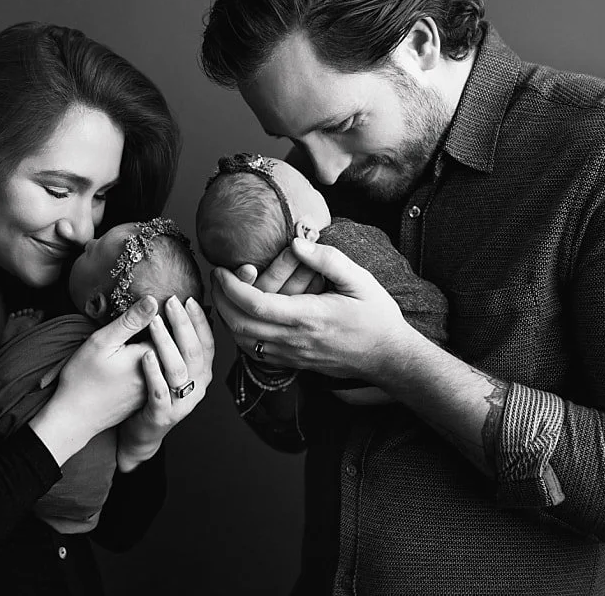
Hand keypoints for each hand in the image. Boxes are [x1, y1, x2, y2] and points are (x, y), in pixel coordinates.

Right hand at [30, 298, 158, 463]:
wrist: (75, 418)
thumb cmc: (83, 378)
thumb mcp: (102, 342)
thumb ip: (130, 321)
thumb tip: (153, 300)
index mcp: (148, 358)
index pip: (169, 330)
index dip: (168, 315)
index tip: (168, 301)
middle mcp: (156, 376)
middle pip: (171, 347)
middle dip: (170, 330)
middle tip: (169, 312)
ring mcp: (151, 389)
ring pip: (165, 362)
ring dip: (165, 347)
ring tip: (153, 334)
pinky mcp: (144, 399)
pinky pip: (157, 375)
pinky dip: (156, 363)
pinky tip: (142, 356)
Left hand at [117, 296, 215, 469]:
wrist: (143, 433)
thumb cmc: (157, 392)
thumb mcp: (172, 367)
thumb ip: (180, 344)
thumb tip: (183, 310)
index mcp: (202, 373)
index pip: (206, 342)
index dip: (199, 320)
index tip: (188, 298)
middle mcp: (197, 388)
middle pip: (193, 351)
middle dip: (182, 324)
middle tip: (170, 301)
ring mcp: (181, 403)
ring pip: (178, 370)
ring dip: (166, 343)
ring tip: (154, 323)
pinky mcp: (163, 416)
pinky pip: (159, 392)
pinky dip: (153, 372)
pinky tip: (144, 354)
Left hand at [213, 238, 419, 381]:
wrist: (389, 357)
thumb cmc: (377, 316)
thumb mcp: (360, 280)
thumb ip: (328, 259)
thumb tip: (296, 242)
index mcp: (308, 316)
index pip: (255, 304)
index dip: (231, 287)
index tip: (221, 269)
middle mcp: (295, 339)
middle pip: (240, 326)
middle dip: (220, 300)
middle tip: (216, 278)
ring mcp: (293, 355)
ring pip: (244, 342)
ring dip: (227, 319)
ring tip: (224, 295)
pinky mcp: (294, 363)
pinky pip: (256, 352)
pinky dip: (241, 334)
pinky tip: (242, 317)